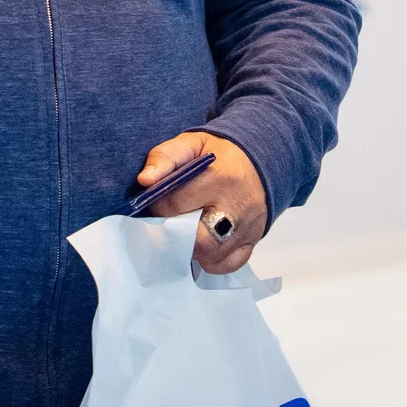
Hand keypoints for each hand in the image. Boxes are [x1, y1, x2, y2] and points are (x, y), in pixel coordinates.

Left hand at [136, 132, 267, 274]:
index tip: (156, 203)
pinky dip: (212, 260)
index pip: (177, 204)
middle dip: (175, 235)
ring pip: (212, 255)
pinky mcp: (253, 240)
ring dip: (191, 249)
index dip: (158, 206)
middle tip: (168, 225)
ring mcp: (248, 227)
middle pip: (198, 239)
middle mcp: (237, 206)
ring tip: (184, 233)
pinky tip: (203, 244)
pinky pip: (229, 263)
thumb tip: (145, 180)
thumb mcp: (192, 143)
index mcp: (220, 178)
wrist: (262, 160)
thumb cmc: (221, 153)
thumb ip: (165, 156)